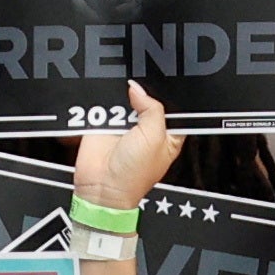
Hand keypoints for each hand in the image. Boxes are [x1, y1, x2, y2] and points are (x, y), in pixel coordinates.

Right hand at [73, 81, 177, 208]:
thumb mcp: (155, 136)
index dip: (167, 96)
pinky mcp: (103, 125)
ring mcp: (124, 126)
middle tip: (138, 99)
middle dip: (142, 95)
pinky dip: (104, 103)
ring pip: (125, 99)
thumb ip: (152, 108)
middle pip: (147, 99)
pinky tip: (107, 108)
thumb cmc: (133, 174)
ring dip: (121, 100)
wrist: (102, 187)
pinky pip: (103, 105)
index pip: (172, 107)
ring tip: (121, 110)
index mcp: (167, 135)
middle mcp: (146, 130)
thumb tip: (138, 89)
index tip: (161, 87)